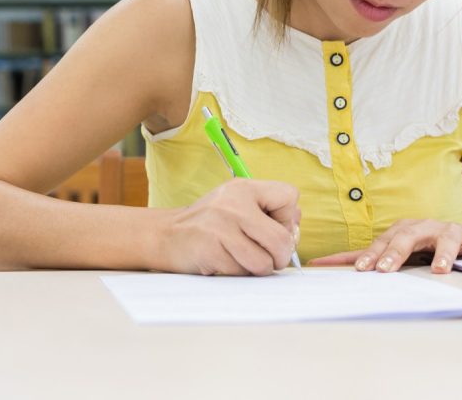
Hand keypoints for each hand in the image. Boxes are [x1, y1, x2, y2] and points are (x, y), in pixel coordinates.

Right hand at [159, 180, 300, 275]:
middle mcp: (233, 203)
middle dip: (279, 256)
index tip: (270, 226)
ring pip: (264, 262)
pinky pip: (242, 273)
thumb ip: (268, 211)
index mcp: (244, 188)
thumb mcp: (236, 205)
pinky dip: (238, 273)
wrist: (165, 236)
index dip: (287, 219)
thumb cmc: (208, 224)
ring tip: (242, 260)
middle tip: (265, 257)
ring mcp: (221, 227)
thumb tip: (296, 224)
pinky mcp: (211, 250)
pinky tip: (224, 262)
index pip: (290, 196)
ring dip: (258, 269)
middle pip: (282, 239)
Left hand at [308, 219, 461, 273]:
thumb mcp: (392, 250)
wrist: (455, 234)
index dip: (368, 255)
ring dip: (442, 254)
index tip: (358, 270)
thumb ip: (364, 257)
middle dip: (395, 253)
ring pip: (442, 239)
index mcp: (399, 231)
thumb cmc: (419, 245)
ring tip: (441, 270)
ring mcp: (444, 230)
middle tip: (385, 270)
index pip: (379, 243)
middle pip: (405, 238)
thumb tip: (319, 263)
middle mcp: (420, 227)